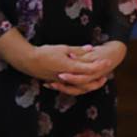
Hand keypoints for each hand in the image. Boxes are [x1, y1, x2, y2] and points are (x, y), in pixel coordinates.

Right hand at [0, 29, 116, 96]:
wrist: (28, 61)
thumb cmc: (45, 52)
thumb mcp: (63, 48)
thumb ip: (78, 50)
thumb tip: (90, 48)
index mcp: (70, 67)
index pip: (90, 68)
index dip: (100, 65)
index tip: (108, 61)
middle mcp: (68, 77)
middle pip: (86, 83)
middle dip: (97, 81)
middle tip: (105, 77)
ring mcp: (62, 81)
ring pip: (78, 88)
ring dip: (88, 86)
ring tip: (95, 82)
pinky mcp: (56, 82)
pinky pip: (70, 88)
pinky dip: (77, 87)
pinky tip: (80, 84)